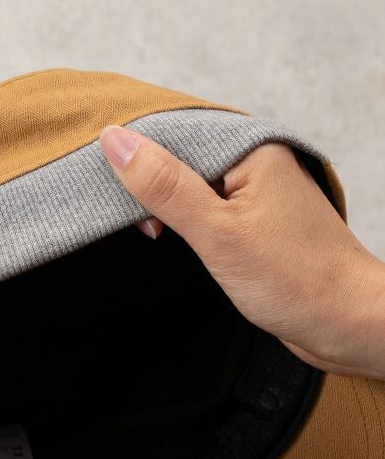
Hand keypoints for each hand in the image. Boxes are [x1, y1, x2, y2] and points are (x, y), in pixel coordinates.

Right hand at [98, 125, 384, 379]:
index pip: (175, 134)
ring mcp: (255, 192)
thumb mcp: (216, 232)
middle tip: (141, 227)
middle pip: (180, 158)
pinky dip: (184, 223)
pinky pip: (205, 208)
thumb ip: (164, 186)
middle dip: (150, 189)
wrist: (346, 324)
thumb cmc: (295, 280)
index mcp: (252, 149)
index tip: (113, 197)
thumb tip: (115, 141)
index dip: (138, 161)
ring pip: (190, 186)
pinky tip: (174, 240)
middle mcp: (256, 162)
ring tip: (153, 235)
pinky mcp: (253, 220)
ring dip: (166, 209)